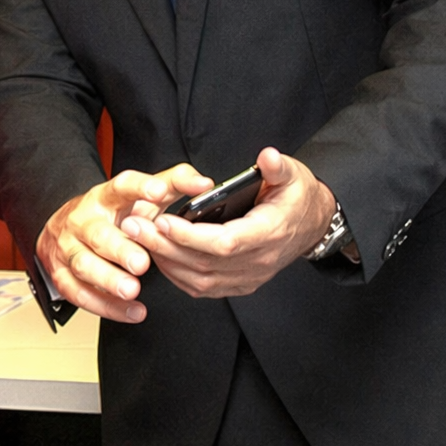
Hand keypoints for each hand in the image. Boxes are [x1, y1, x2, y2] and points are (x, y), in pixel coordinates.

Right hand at [36, 164, 214, 322]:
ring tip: (131, 290)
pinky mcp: (61, 275)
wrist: (62, 229)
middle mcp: (83, 221)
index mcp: (104, 198)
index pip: (122, 187)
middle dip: (119, 250)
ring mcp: (69, 249)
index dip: (140, 189)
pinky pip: (80, 293)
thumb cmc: (108, 215)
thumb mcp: (138, 195)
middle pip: (98, 234)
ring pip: (84, 265)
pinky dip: (106, 305)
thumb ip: (173, 184)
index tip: (158, 192)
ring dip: (108, 279)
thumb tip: (202, 182)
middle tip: (141, 262)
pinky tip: (131, 310)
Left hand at [121, 147, 337, 299]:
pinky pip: (202, 287)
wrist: (311, 225)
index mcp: (269, 233)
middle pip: (203, 262)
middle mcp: (258, 261)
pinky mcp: (239, 284)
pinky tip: (157, 255)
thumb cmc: (296, 199)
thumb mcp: (294, 175)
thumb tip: (267, 157)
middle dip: (163, 246)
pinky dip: (176, 274)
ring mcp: (248, 277)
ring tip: (138, 238)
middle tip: (133, 227)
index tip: (161, 221)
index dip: (189, 235)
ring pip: (199, 279)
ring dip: (164, 260)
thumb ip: (278, 167)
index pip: (224, 242)